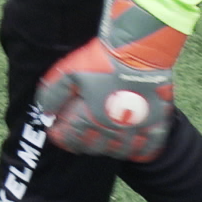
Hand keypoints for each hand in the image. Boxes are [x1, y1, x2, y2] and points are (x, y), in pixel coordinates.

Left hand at [34, 0, 186, 161]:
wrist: (138, 50)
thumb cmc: (102, 59)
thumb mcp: (69, 72)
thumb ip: (53, 94)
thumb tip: (45, 112)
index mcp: (90, 117)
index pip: (72, 137)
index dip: (61, 137)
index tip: (56, 134)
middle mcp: (112, 128)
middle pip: (94, 146)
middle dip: (81, 144)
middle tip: (76, 139)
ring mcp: (136, 127)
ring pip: (120, 150)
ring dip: (108, 149)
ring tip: (102, 143)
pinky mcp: (156, 121)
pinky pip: (150, 146)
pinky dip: (141, 152)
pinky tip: (133, 149)